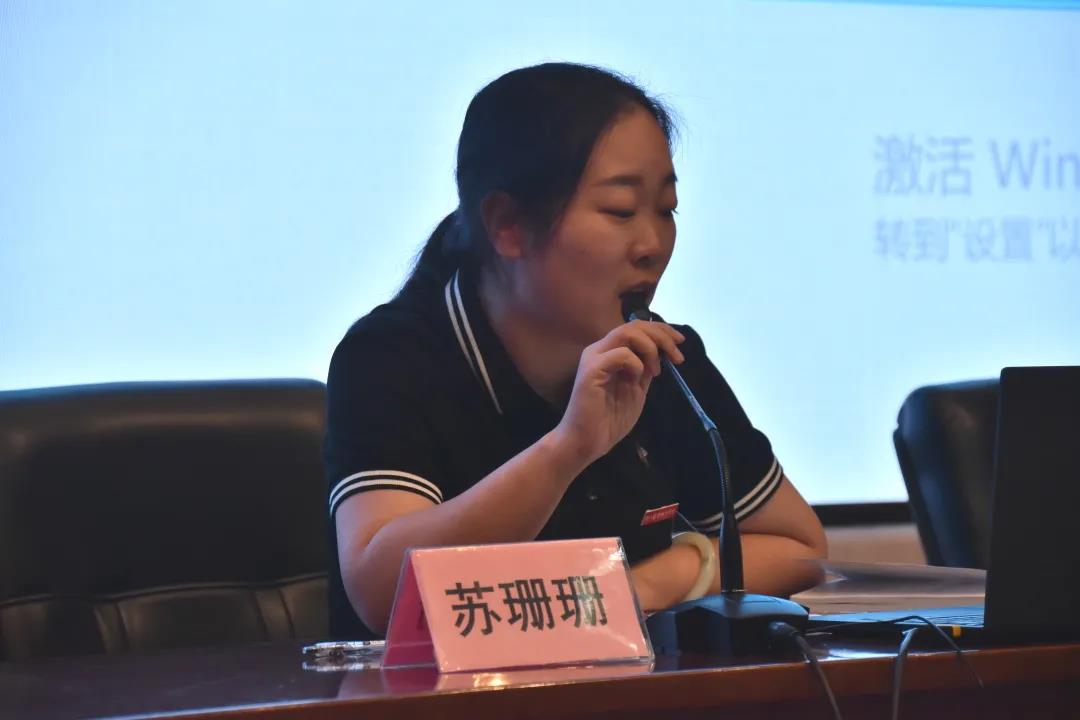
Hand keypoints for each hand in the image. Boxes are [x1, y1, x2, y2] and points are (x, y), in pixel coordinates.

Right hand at [552, 320, 684, 467]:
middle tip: (677, 355)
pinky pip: (621, 354)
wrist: (588, 441)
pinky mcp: (592, 369)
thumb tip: (662, 354)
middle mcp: (600, 349)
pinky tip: (638, 378)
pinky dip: (636, 363)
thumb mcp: (636, 390)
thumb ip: (645, 370)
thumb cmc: (609, 420)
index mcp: (610, 353)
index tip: (680, 342)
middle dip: (661, 335)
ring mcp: (594, 357)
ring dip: (650, 347)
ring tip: (657, 370)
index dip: (661, 331)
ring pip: (627, 332)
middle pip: (634, 325)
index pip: (637, 328)